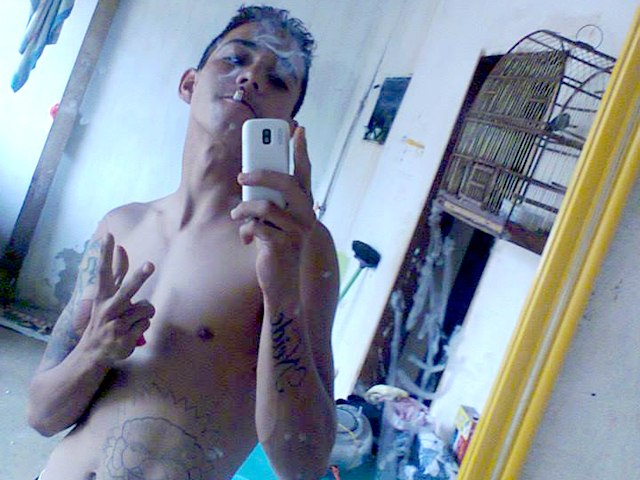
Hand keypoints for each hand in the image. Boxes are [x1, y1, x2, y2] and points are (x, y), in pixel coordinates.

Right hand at [79, 233, 155, 365]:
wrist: (92, 354)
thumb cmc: (105, 318)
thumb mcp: (108, 295)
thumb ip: (116, 272)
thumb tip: (122, 246)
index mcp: (102, 297)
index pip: (104, 272)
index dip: (106, 254)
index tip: (109, 236)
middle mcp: (108, 309)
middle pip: (128, 290)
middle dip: (140, 277)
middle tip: (150, 264)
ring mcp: (116, 325)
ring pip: (147, 308)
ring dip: (145, 313)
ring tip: (131, 321)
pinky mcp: (125, 338)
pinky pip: (147, 323)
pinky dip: (143, 326)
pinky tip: (130, 333)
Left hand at [230, 126, 315, 296]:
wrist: (282, 282)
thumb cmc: (276, 247)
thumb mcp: (276, 221)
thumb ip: (271, 201)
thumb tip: (250, 178)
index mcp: (304, 206)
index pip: (305, 173)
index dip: (302, 151)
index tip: (298, 129)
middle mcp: (306, 216)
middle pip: (287, 183)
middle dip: (262, 174)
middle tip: (242, 176)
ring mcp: (297, 230)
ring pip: (266, 206)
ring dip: (245, 210)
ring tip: (237, 216)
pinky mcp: (283, 244)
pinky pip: (258, 227)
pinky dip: (247, 230)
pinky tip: (247, 238)